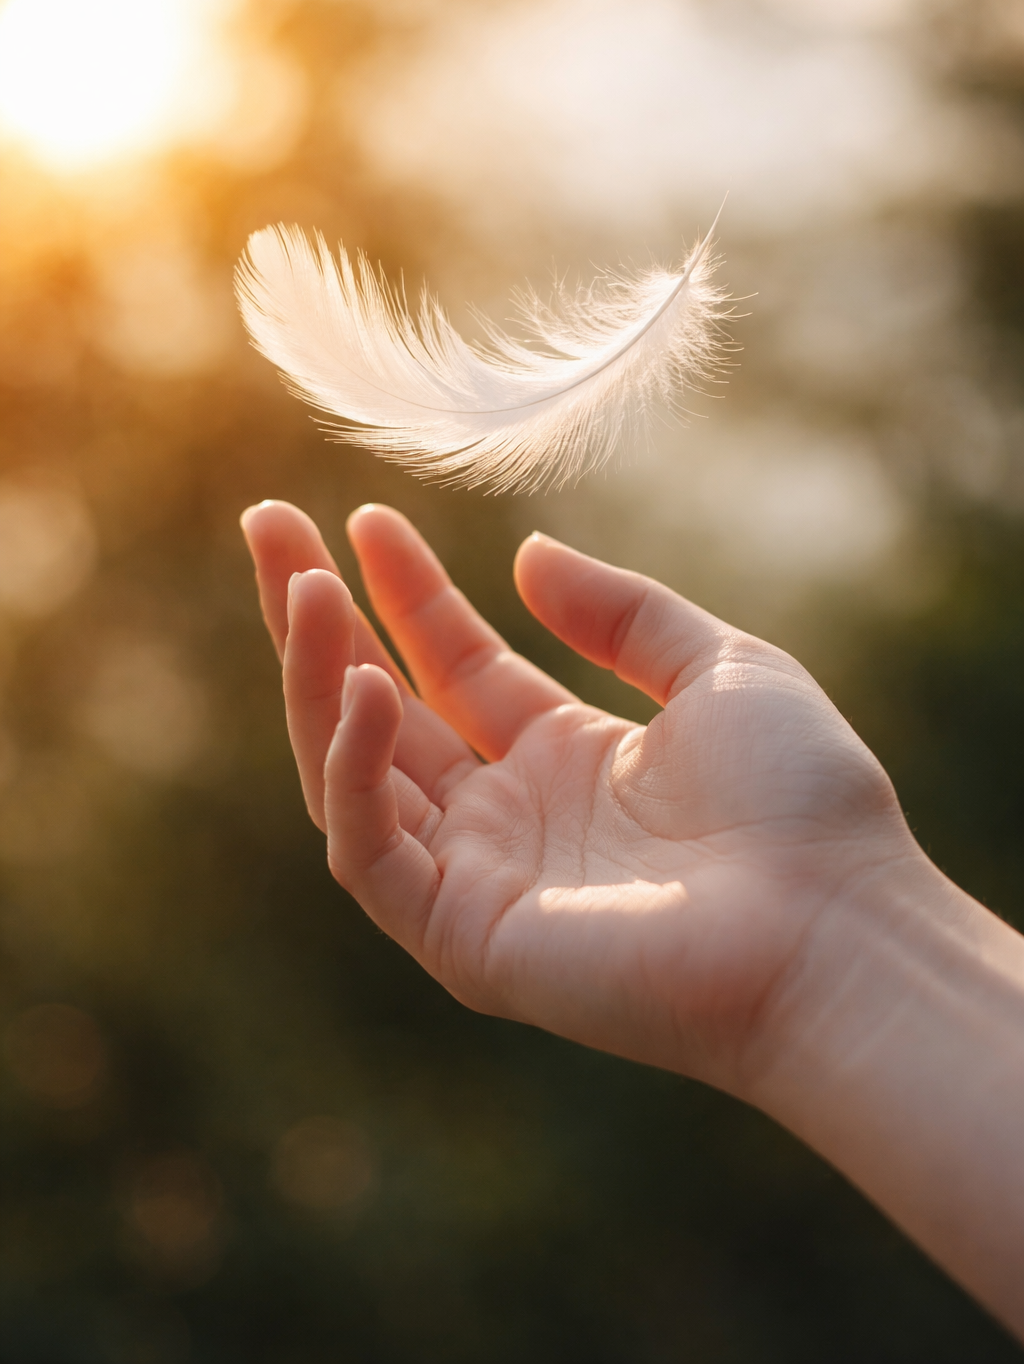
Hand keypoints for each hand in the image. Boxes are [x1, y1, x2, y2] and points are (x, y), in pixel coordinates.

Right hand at [240, 500, 920, 1096]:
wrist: (835, 926)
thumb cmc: (799, 802)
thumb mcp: (721, 667)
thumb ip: (621, 613)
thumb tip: (526, 554)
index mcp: (564, 756)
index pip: (451, 664)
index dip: (404, 591)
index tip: (362, 519)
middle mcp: (508, 814)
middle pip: (380, 708)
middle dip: (318, 621)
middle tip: (268, 528)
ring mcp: (478, 877)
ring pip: (353, 773)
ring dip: (317, 680)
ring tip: (304, 587)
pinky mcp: (463, 936)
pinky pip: (371, 852)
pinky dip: (354, 771)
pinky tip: (365, 687)